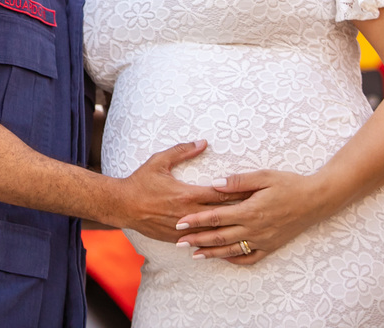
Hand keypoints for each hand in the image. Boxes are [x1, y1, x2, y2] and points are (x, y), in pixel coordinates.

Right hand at [115, 140, 248, 241]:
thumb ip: (182, 151)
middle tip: (261, 211)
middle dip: (242, 212)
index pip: (221, 194)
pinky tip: (226, 241)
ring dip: (230, 229)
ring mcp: (183, 228)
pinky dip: (214, 241)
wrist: (122, 205)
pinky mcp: (176, 238)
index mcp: (187, 194)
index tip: (257, 192)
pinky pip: (200, 241)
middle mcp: (188, 213)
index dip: (240, 193)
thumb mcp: (159, 161)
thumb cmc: (140, 182)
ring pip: (213, 232)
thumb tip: (203, 142)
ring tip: (249, 228)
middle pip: (222, 214)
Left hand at [173, 169, 331, 264]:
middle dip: (197, 240)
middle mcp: (254, 229)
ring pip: (231, 250)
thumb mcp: (264, 176)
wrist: (316, 200)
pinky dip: (234, 259)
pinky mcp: (271, 246)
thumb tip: (214, 184)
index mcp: (250, 211)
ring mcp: (263, 240)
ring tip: (194, 254)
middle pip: (219, 237)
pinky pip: (250, 258)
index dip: (196, 221)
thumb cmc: (289, 184)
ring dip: (211, 253)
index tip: (179, 223)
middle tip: (178, 242)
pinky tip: (223, 258)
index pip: (215, 217)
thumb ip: (238, 181)